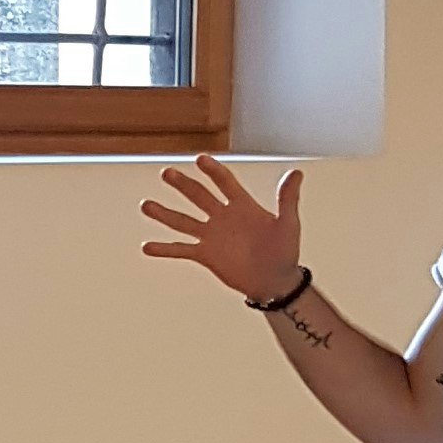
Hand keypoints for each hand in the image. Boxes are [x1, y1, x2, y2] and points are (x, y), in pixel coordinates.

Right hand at [139, 155, 303, 302]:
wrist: (276, 282)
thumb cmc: (285, 252)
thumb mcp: (288, 223)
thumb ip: (288, 199)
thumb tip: (296, 173)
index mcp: (243, 206)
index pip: (225, 183)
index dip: (214, 171)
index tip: (201, 159)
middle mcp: (223, 217)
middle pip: (199, 197)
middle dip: (183, 185)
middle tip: (166, 173)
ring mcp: (212, 236)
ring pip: (184, 221)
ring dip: (165, 214)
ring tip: (146, 205)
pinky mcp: (206, 254)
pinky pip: (181, 249)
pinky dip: (164, 249)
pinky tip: (147, 247)